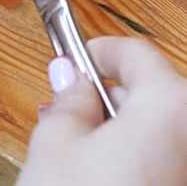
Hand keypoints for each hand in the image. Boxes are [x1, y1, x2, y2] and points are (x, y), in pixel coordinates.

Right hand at [17, 37, 186, 185]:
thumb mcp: (54, 144)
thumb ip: (67, 101)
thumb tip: (71, 82)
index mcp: (169, 108)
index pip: (136, 54)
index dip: (98, 51)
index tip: (74, 58)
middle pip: (151, 95)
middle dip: (107, 98)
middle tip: (71, 110)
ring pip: (157, 131)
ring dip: (121, 132)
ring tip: (80, 155)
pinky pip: (164, 162)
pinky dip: (135, 160)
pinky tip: (100, 177)